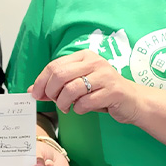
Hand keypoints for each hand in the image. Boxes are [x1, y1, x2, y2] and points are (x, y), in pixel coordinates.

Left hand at [29, 50, 143, 123]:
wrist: (132, 101)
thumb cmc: (102, 92)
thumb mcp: (79, 85)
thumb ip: (56, 86)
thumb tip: (32, 90)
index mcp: (84, 56)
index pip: (54, 65)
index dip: (41, 81)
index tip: (35, 94)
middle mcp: (94, 62)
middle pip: (60, 75)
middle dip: (51, 92)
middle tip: (52, 101)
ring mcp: (105, 76)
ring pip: (71, 89)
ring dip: (63, 103)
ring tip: (66, 108)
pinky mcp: (113, 91)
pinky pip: (85, 102)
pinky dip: (78, 109)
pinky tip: (81, 109)